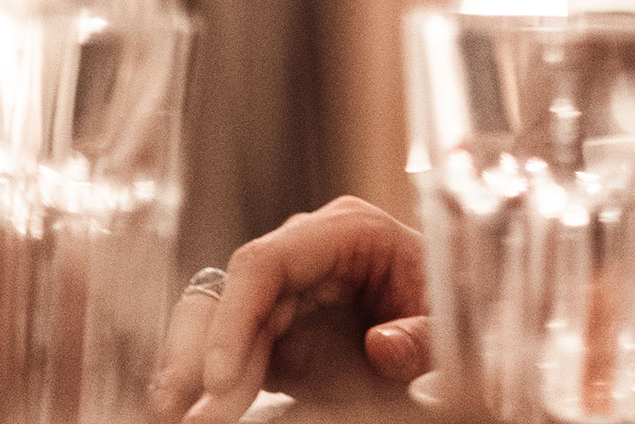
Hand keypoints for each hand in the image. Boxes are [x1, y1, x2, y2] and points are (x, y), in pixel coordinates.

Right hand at [150, 196, 430, 423]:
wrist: (452, 311)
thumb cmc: (448, 300)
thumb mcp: (448, 320)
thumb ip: (421, 336)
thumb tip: (381, 346)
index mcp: (347, 230)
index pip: (268, 261)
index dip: (236, 317)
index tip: (222, 378)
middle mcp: (304, 250)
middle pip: (232, 294)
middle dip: (205, 356)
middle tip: (195, 415)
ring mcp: (285, 285)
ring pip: (217, 319)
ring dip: (195, 370)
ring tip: (182, 418)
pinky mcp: (274, 321)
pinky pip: (228, 346)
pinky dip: (211, 379)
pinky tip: (195, 411)